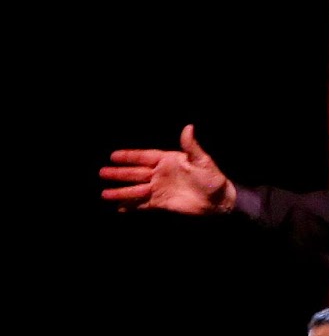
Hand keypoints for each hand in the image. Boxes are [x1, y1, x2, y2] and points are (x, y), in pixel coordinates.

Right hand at [99, 124, 235, 213]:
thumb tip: (188, 127)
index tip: (113, 156)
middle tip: (101, 173)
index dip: (129, 157)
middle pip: (135, 173)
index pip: (144, 157)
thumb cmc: (213, 179)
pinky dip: (132, 206)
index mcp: (168, 160)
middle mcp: (160, 174)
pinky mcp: (162, 203)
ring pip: (136, 190)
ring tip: (104, 194)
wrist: (219, 201)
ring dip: (121, 192)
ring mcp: (160, 189)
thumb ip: (191, 146)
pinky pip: (143, 205)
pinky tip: (119, 208)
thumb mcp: (202, 161)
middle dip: (119, 174)